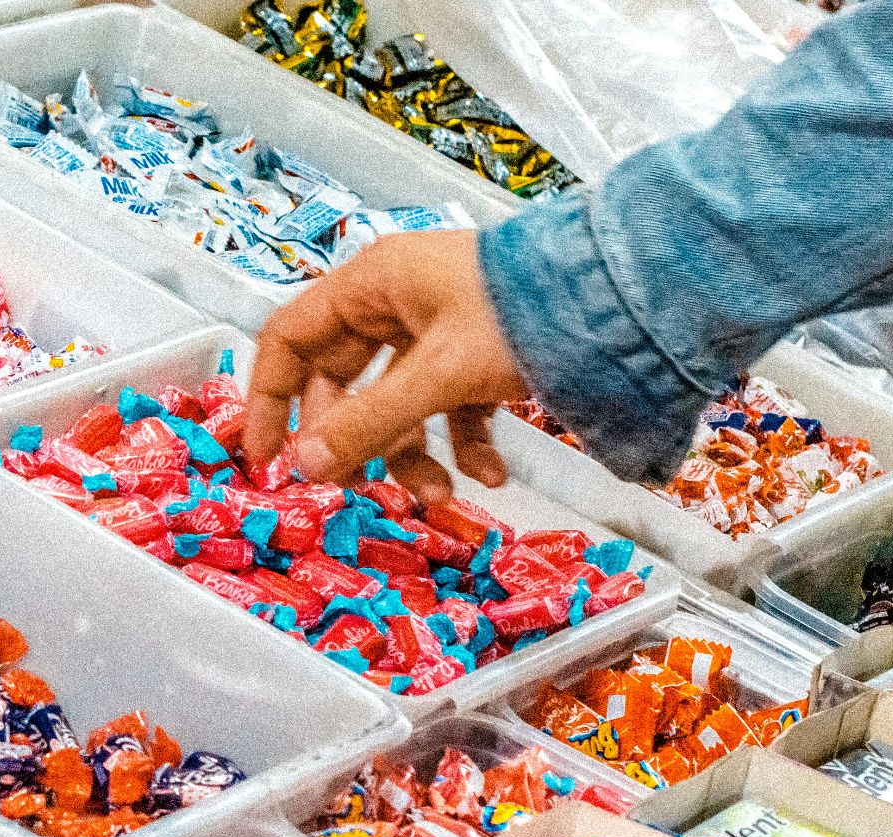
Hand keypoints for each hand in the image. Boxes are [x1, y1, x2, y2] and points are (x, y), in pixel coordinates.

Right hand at [242, 230, 530, 505]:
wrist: (626, 294)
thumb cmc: (525, 309)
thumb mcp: (439, 372)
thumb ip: (369, 422)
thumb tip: (306, 466)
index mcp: (370, 285)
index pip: (289, 340)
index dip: (268, 399)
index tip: (266, 455)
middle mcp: (395, 303)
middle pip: (342, 382)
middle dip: (354, 441)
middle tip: (355, 487)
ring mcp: (437, 328)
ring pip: (397, 403)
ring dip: (411, 454)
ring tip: (438, 495)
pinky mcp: (477, 353)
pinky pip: (448, 407)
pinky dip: (462, 444)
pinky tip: (488, 473)